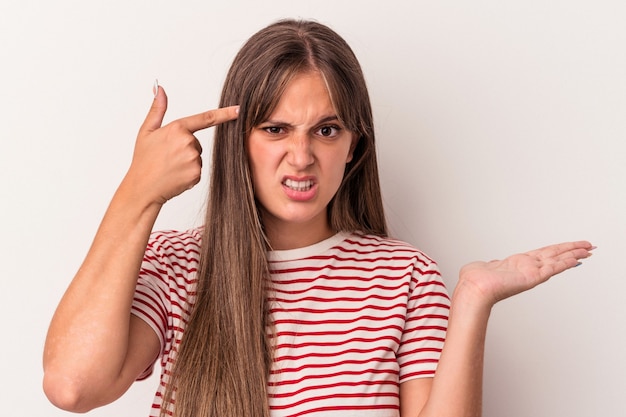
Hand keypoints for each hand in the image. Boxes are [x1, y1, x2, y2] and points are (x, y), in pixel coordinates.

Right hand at [124, 84, 238, 204]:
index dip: (225, 113)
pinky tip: (175, 175)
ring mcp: (193, 159)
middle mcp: (188, 142)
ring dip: (186, 161)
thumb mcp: (147, 131)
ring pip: (197, 156)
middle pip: (196, 142)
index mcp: (177, 128)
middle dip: (184, 148)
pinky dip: (188, 173)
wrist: (143, 188)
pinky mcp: (197, 173)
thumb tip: (160, 89)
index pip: (206, 118)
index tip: (239, 110)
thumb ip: (157, 109)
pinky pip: (197, 170)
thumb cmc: (144, 160)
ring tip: (170, 167)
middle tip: (167, 157)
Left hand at [458, 241, 593, 307]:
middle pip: (554, 255)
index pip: (542, 254)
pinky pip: (552, 268)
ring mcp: (531, 272)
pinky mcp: (532, 277)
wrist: (474, 288)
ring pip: (557, 260)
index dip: (557, 250)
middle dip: (572, 250)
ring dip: (573, 254)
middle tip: (588, 247)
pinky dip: (565, 263)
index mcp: (517, 263)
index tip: (569, 248)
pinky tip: (577, 259)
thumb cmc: (475, 280)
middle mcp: (527, 267)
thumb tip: (491, 264)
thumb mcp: (485, 266)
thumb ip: (492, 264)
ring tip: (588, 250)